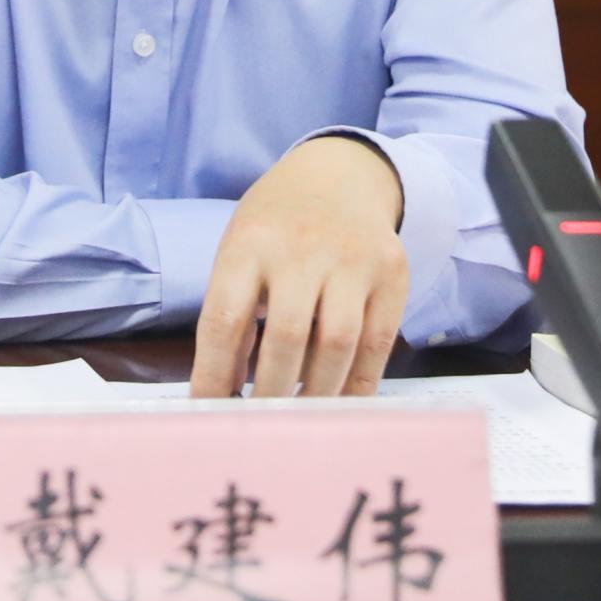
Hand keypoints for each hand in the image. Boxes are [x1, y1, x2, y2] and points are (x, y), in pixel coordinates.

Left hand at [189, 136, 408, 398]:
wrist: (339, 174)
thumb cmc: (277, 226)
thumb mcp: (240, 250)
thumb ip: (233, 314)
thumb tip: (223, 393)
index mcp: (250, 242)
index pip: (225, 318)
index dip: (214, 374)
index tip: (207, 412)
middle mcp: (303, 246)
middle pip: (287, 335)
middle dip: (271, 393)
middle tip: (261, 425)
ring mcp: (354, 257)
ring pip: (337, 343)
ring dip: (317, 393)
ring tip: (300, 418)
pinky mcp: (393, 271)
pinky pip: (378, 343)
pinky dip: (358, 384)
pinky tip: (340, 403)